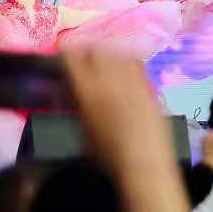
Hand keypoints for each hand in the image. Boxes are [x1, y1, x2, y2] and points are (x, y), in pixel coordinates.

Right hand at [61, 46, 170, 171]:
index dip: (65, 53)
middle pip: (94, 48)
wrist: (144, 163)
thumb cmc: (107, 156)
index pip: (71, 57)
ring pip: (116, 50)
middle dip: (85, 50)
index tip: (63, 56)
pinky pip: (135, 61)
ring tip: (103, 60)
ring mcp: (132, 78)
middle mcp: (109, 78)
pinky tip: (124, 67)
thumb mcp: (82, 130)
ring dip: (106, 52)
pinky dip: (126, 59)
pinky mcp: (149, 83)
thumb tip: (70, 91)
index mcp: (87, 90)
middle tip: (82, 58)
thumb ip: (75, 105)